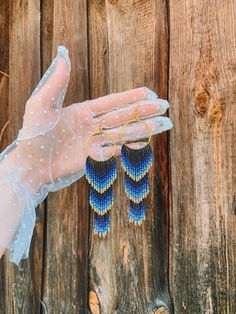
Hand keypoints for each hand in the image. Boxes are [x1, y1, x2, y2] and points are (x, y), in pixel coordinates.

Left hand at [6, 46, 171, 191]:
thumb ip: (57, 82)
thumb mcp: (41, 104)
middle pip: (124, 117)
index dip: (131, 97)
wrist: (29, 165)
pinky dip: (132, 146)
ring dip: (145, 128)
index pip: (112, 102)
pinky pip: (118, 151)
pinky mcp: (95, 159)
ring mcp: (95, 143)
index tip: (150, 93)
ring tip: (165, 124)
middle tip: (165, 107)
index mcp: (84, 112)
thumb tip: (63, 53)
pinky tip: (147, 141)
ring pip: (125, 133)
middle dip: (144, 111)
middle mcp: (93, 126)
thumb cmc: (32, 134)